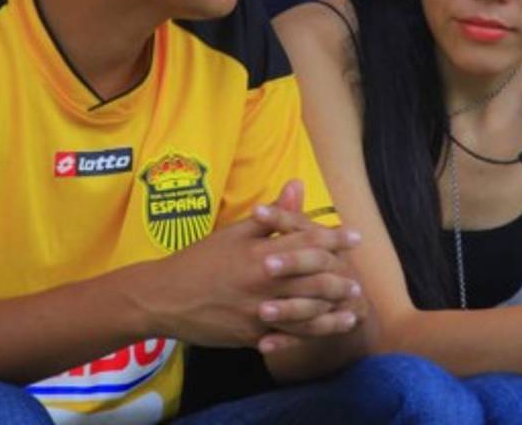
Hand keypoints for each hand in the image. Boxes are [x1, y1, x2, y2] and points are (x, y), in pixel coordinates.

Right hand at [136, 180, 361, 348]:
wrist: (163, 298)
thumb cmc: (199, 260)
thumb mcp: (234, 232)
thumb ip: (272, 215)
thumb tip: (296, 184)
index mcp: (260, 252)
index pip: (308, 241)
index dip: (335, 238)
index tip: (355, 237)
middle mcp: (264, 282)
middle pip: (314, 280)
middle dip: (340, 280)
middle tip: (358, 281)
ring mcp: (258, 312)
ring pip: (307, 313)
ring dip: (333, 312)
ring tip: (353, 310)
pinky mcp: (251, 335)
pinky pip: (286, 337)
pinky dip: (309, 335)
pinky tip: (326, 332)